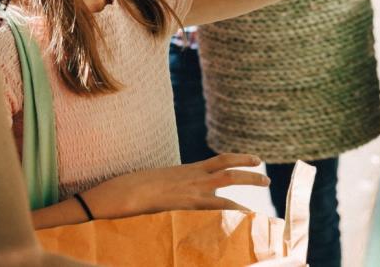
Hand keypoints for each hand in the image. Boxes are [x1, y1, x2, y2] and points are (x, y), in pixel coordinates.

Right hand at [80, 153, 268, 218]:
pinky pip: (212, 206)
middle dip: (247, 169)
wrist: (115, 195)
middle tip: (265, 174)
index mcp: (183, 170)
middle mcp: (189, 177)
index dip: (234, 160)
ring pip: (225, 184)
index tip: (249, 160)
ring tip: (261, 196)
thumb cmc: (127, 191)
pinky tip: (240, 218)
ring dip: (245, 188)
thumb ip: (166, 188)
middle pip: (226, 167)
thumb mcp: (152, 185)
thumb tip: (170, 194)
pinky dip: (228, 211)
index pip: (216, 162)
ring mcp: (187, 189)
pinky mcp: (183, 203)